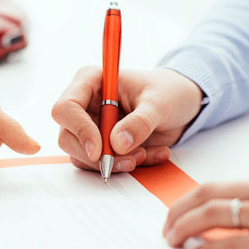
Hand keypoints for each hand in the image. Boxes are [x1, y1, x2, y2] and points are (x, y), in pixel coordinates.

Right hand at [51, 67, 203, 172]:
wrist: (182, 105)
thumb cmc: (169, 92)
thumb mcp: (160, 103)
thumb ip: (140, 122)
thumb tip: (117, 144)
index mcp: (91, 82)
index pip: (66, 108)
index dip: (79, 130)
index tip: (100, 150)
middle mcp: (85, 105)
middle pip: (68, 137)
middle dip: (98, 155)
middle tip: (130, 160)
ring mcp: (91, 127)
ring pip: (82, 155)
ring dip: (113, 163)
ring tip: (145, 155)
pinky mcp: (101, 145)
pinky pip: (102, 164)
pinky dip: (125, 166)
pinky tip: (150, 154)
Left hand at [163, 168, 248, 248]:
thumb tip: (247, 207)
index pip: (222, 184)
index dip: (192, 198)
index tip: (179, 209)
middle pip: (210, 195)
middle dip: (178, 210)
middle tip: (166, 225)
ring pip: (216, 217)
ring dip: (186, 228)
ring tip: (174, 239)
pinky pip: (234, 247)